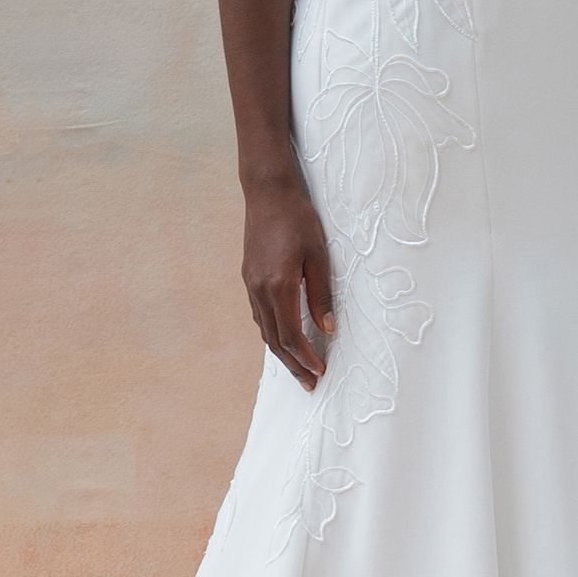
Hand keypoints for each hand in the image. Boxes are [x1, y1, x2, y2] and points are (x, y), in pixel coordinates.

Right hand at [241, 175, 336, 389]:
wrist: (268, 192)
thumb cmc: (298, 219)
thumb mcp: (318, 255)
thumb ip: (321, 294)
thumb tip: (328, 328)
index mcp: (278, 286)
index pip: (290, 335)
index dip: (305, 357)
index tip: (320, 371)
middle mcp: (259, 290)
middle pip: (274, 339)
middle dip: (293, 365)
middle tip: (310, 384)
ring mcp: (250, 284)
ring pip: (263, 329)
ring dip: (281, 352)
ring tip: (299, 368)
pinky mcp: (249, 277)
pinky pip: (259, 315)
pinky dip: (272, 332)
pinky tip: (284, 337)